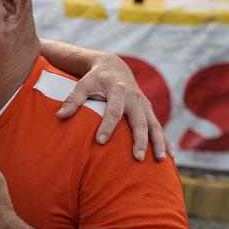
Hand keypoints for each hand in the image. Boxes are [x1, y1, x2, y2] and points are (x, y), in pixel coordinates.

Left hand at [55, 53, 170, 161]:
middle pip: (139, 120)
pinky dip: (166, 141)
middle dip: (140, 140)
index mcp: (118, 90)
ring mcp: (145, 104)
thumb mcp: (83, 84)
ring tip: (160, 161)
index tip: (99, 141)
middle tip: (138, 158)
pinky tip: (169, 157)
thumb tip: (59, 116)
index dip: (107, 126)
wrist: (114, 67)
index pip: (113, 111)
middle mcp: (135, 98)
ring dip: (159, 143)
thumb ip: (73, 99)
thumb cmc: (95, 78)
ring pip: (155, 125)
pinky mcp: (149, 110)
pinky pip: (159, 127)